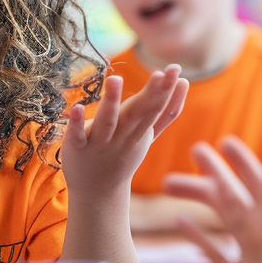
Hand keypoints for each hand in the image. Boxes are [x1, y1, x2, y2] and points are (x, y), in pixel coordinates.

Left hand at [61, 69, 188, 200]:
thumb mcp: (148, 135)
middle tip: (161, 73)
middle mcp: (123, 136)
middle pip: (138, 114)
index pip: (156, 110)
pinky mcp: (77, 148)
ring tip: (115, 78)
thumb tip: (184, 81)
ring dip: (112, 101)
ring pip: (108, 122)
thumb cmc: (124, 154)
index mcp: (140, 131)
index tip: (175, 70)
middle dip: (151, 94)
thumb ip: (166, 112)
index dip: (166, 91)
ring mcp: (100, 143)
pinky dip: (78, 123)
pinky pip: (78, 135)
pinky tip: (78, 107)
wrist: (98, 192)